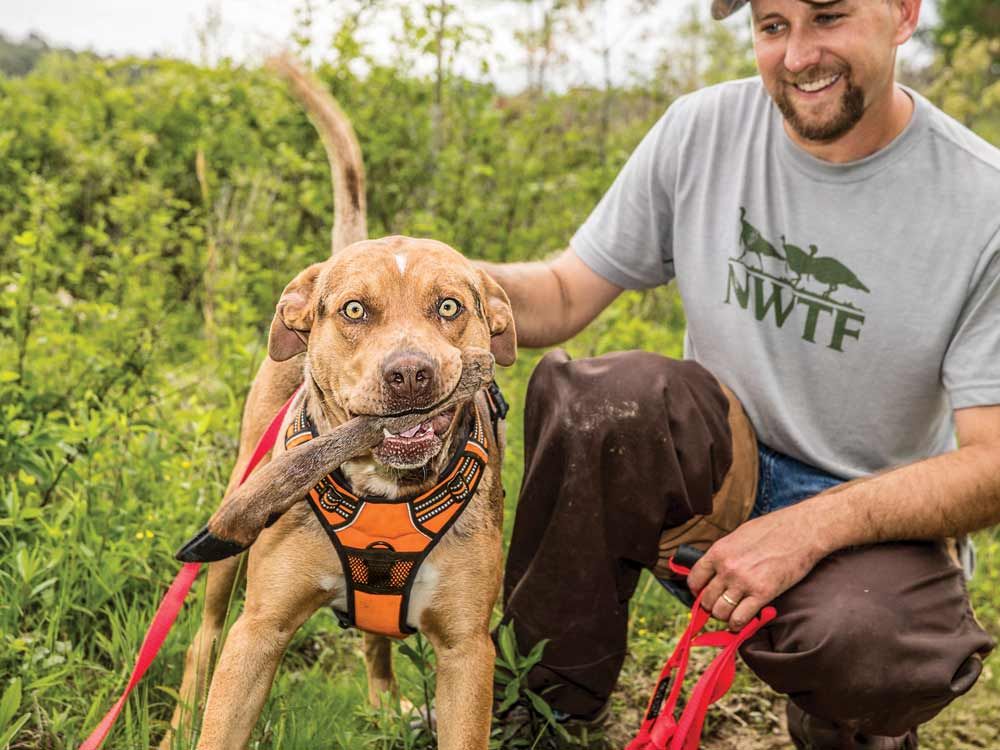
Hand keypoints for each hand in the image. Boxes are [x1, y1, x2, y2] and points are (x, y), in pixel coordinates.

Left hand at [685, 503, 827, 629]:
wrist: (801, 531)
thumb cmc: (773, 529)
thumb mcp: (739, 536)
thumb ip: (725, 554)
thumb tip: (715, 569)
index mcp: (719, 551)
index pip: (694, 579)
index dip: (697, 590)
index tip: (703, 594)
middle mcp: (727, 568)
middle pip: (706, 599)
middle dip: (710, 606)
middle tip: (719, 606)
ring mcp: (744, 582)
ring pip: (720, 612)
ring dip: (724, 616)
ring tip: (730, 614)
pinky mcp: (763, 594)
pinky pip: (740, 618)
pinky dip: (738, 624)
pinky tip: (740, 622)